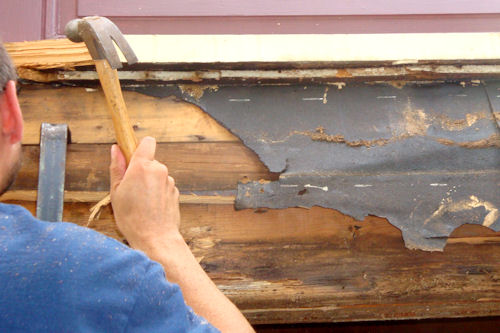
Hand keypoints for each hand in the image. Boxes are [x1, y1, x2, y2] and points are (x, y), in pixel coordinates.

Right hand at [109, 137, 180, 251]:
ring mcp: (169, 181)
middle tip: (130, 189)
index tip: (131, 156)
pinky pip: (164, 187)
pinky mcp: (175, 192)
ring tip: (140, 203)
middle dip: (141, 170)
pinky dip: (157, 193)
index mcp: (143, 166)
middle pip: (150, 161)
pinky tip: (151, 208)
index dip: (139, 146)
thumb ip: (117, 167)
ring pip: (157, 175)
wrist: (155, 238)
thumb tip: (115, 149)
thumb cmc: (132, 218)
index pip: (147, 142)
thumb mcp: (116, 192)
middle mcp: (159, 170)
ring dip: (149, 183)